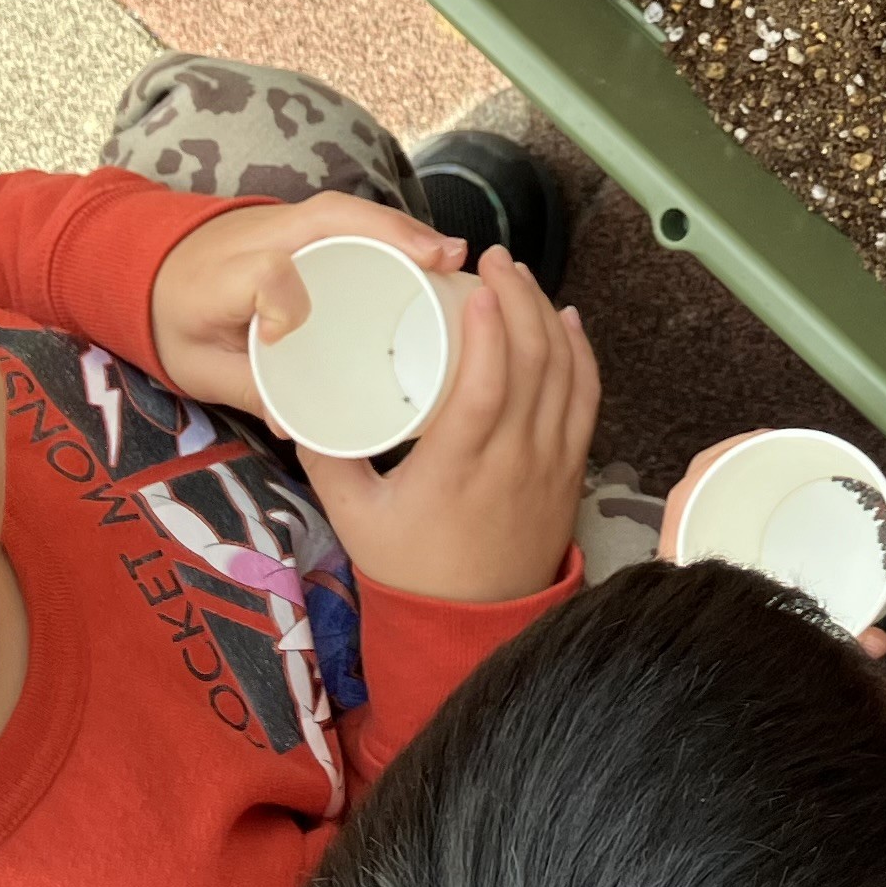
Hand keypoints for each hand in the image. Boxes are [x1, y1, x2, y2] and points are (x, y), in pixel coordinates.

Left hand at [148, 193, 459, 416]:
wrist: (146, 268)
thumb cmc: (175, 320)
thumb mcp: (198, 368)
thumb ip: (248, 391)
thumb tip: (298, 426)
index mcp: (224, 276)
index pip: (263, 273)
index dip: (279, 302)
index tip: (281, 337)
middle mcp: (261, 236)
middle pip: (330, 218)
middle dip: (389, 235)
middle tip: (444, 261)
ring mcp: (284, 222)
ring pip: (350, 212)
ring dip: (404, 229)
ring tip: (453, 256)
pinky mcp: (303, 224)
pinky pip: (353, 218)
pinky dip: (396, 230)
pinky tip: (433, 252)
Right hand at [310, 252, 601, 601]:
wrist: (473, 625)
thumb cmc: (412, 570)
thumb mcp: (355, 517)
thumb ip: (326, 458)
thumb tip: (299, 404)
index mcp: (460, 468)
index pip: (489, 387)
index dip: (491, 330)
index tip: (477, 286)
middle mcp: (516, 459)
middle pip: (535, 363)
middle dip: (520, 299)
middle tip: (494, 260)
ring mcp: (551, 462)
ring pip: (566, 373)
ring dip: (549, 316)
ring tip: (520, 277)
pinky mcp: (570, 469)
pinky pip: (586, 399)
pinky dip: (580, 354)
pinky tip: (566, 322)